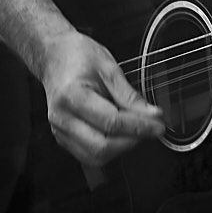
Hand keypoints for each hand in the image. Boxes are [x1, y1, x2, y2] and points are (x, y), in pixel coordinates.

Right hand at [38, 30, 166, 166]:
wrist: (53, 56)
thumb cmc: (77, 56)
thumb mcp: (108, 67)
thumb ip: (129, 95)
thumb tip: (152, 115)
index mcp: (71, 95)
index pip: (111, 122)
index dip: (139, 127)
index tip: (158, 125)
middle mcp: (61, 118)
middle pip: (102, 147)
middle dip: (131, 141)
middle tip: (149, 129)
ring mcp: (59, 130)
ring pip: (95, 157)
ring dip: (121, 148)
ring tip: (134, 130)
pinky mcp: (62, 138)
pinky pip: (88, 155)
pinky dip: (108, 149)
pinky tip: (119, 134)